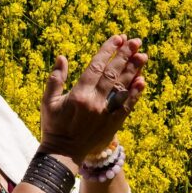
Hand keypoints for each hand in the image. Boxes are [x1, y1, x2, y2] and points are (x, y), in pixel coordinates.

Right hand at [39, 35, 147, 163]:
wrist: (63, 154)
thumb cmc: (53, 126)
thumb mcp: (48, 102)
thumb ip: (55, 79)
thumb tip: (62, 57)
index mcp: (79, 94)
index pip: (96, 67)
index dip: (108, 51)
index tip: (118, 38)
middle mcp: (95, 102)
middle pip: (113, 74)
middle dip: (125, 56)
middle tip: (135, 41)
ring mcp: (106, 113)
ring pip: (123, 87)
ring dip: (134, 70)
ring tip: (142, 55)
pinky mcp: (113, 124)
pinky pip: (127, 106)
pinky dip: (135, 93)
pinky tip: (142, 81)